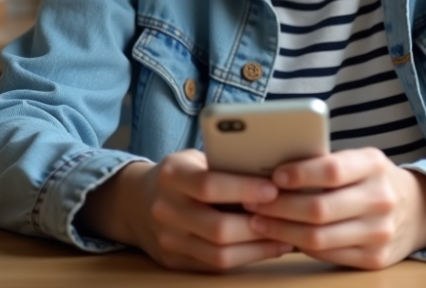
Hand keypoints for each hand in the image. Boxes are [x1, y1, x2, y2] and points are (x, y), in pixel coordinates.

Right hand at [76, 150, 293, 271]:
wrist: (137, 202)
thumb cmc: (182, 174)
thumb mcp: (195, 159)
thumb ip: (225, 165)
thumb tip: (274, 172)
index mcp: (172, 176)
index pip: (209, 186)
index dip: (243, 189)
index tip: (274, 188)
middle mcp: (165, 210)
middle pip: (217, 228)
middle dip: (258, 224)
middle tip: (288, 217)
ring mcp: (168, 240)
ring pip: (219, 254)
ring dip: (258, 247)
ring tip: (287, 236)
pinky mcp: (174, 262)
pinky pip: (215, 266)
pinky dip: (247, 258)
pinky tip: (269, 247)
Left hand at [241, 147, 425, 269]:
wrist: (418, 210)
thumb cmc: (373, 179)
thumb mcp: (360, 160)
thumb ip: (327, 163)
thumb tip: (273, 170)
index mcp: (374, 165)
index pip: (332, 170)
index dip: (299, 174)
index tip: (273, 177)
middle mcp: (381, 199)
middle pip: (319, 209)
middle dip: (279, 207)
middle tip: (251, 203)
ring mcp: (379, 233)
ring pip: (318, 238)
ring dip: (281, 231)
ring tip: (258, 222)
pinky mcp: (374, 259)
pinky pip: (327, 255)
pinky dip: (299, 246)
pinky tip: (282, 237)